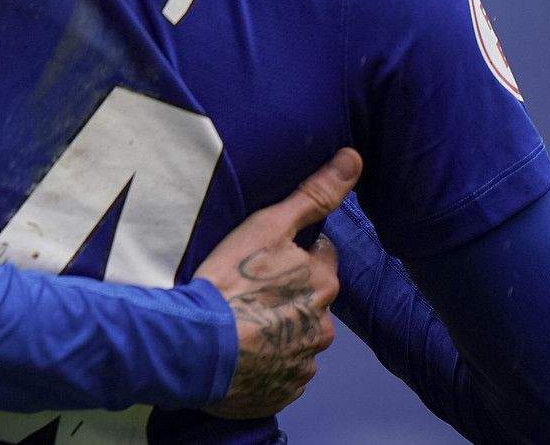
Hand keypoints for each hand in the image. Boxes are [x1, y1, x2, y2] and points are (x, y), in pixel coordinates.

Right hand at [195, 148, 360, 418]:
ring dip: (276, 330)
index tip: (264, 258)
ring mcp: (303, 362)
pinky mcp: (282, 392)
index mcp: (322, 284)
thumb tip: (354, 158)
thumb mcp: (268, 226)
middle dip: (287, 295)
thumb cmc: (230, 281)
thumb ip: (313, 195)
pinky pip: (279, 371)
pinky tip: (237, 350)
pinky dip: (264, 361)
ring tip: (237, 322)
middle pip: (310, 302)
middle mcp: (322, 327)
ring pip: (296, 338)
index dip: (295, 254)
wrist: (195, 346)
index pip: (321, 260)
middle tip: (245, 289)